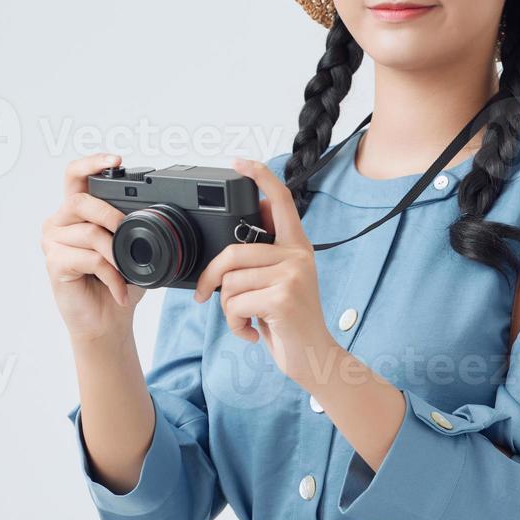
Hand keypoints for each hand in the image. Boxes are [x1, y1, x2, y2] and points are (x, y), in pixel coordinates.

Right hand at [40, 152, 148, 342]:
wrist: (107, 321)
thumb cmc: (116, 282)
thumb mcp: (129, 247)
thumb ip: (131, 225)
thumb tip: (154, 211)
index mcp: (75, 211)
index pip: (75, 175)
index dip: (92, 163)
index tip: (116, 160)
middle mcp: (59, 222)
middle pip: (81, 201)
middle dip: (112, 214)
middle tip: (129, 232)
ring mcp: (53, 242)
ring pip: (89, 232)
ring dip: (117, 253)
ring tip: (128, 271)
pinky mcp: (54, 264)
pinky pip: (89, 259)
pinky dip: (112, 275)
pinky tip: (120, 290)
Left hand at [192, 157, 335, 388]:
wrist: (315, 358)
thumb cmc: (290, 322)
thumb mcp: (282, 282)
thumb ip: (266, 257)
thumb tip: (243, 233)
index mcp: (296, 247)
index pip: (280, 200)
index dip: (259, 176)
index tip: (238, 161)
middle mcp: (298, 255)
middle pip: (232, 251)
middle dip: (210, 279)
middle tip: (204, 296)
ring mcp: (292, 275)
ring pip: (230, 281)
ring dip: (227, 309)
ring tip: (246, 319)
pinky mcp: (283, 298)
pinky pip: (235, 303)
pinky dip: (235, 324)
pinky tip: (252, 332)